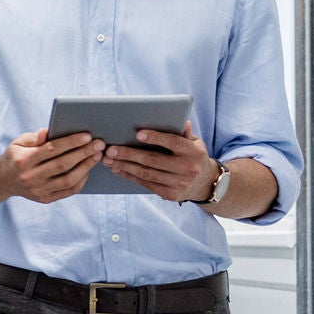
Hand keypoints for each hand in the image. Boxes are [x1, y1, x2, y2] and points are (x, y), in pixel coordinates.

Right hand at [0, 129, 104, 203]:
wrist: (3, 180)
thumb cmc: (16, 156)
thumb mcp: (19, 142)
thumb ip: (35, 137)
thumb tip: (48, 131)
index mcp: (23, 160)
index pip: (51, 150)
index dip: (71, 142)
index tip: (87, 136)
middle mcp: (30, 177)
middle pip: (62, 165)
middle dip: (83, 153)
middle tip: (99, 144)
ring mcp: (38, 191)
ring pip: (68, 180)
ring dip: (86, 167)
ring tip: (97, 155)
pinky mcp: (45, 199)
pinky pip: (68, 191)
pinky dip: (81, 180)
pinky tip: (88, 169)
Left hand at [102, 120, 217, 201]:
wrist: (205, 183)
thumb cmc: (193, 156)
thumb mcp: (195, 143)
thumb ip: (184, 132)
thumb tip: (179, 119)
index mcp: (192, 152)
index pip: (172, 142)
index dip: (155, 138)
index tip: (138, 133)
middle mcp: (186, 169)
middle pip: (153, 160)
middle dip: (129, 154)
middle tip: (111, 149)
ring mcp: (178, 183)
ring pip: (146, 173)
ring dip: (125, 166)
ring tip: (108, 159)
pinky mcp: (170, 194)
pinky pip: (146, 184)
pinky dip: (130, 176)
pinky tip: (118, 169)